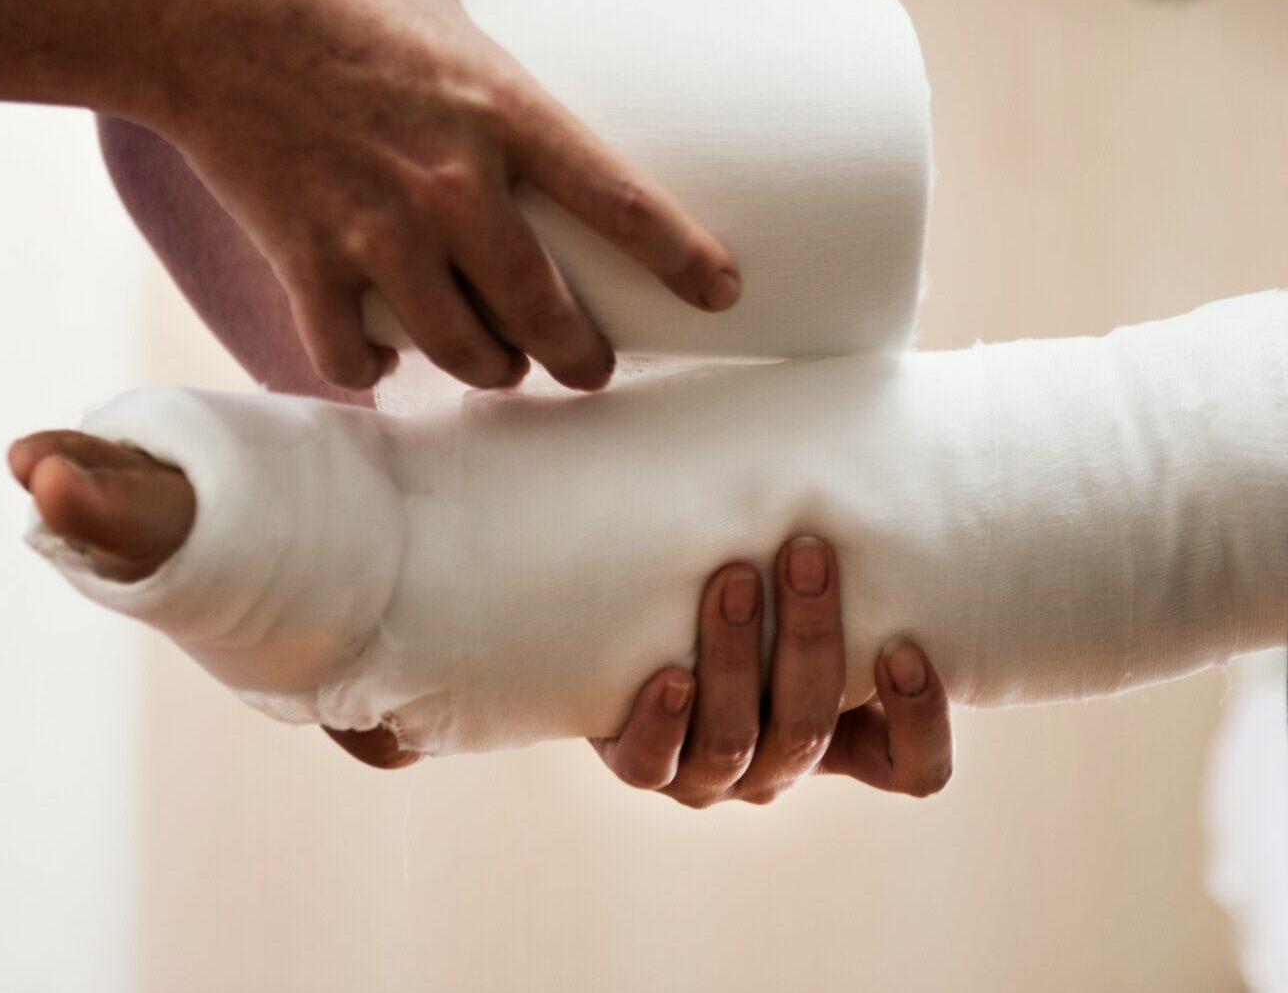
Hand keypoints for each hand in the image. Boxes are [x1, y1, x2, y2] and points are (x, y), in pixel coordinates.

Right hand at [142, 0, 739, 393]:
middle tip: (592, 368)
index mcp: (503, 109)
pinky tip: (378, 368)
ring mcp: (376, 234)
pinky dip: (367, 372)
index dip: (682, 256)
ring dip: (490, 371)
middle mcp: (451, 186)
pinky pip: (348, 355)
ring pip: (461, 350)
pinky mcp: (305, 262)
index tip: (722, 292)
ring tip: (499, 368)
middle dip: (581, 357)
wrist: (192, 8)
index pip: (621, 200)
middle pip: (545, 312)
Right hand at [322, 537, 955, 797]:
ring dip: (818, 651)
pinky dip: (918, 719)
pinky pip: (909, 765)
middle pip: (743, 748)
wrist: (744, 521)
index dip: (657, 733)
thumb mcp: (530, 588)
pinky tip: (909, 651)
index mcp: (648, 739)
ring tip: (810, 559)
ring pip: (815, 737)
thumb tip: (369, 744)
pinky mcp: (879, 722)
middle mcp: (727, 755)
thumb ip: (442, 654)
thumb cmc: (616, 558)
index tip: (651, 671)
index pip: (654, 766)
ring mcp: (805, 739)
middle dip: (743, 661)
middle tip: (739, 566)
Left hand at [593, 537, 953, 806]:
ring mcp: (712, 774)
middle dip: (810, 639)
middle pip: (809, 731)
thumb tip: (883, 396)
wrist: (638, 625)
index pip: (915, 769)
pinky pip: (654, 766)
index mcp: (846, 737)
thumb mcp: (808, 575)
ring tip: (732, 578)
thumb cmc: (754, 579)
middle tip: (804, 552)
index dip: (920, 723)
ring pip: (734, 741)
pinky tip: (670, 674)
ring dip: (737, 658)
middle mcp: (781, 764)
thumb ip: (852, 530)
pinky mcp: (643, 765)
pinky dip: (664, 723)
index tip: (903, 646)